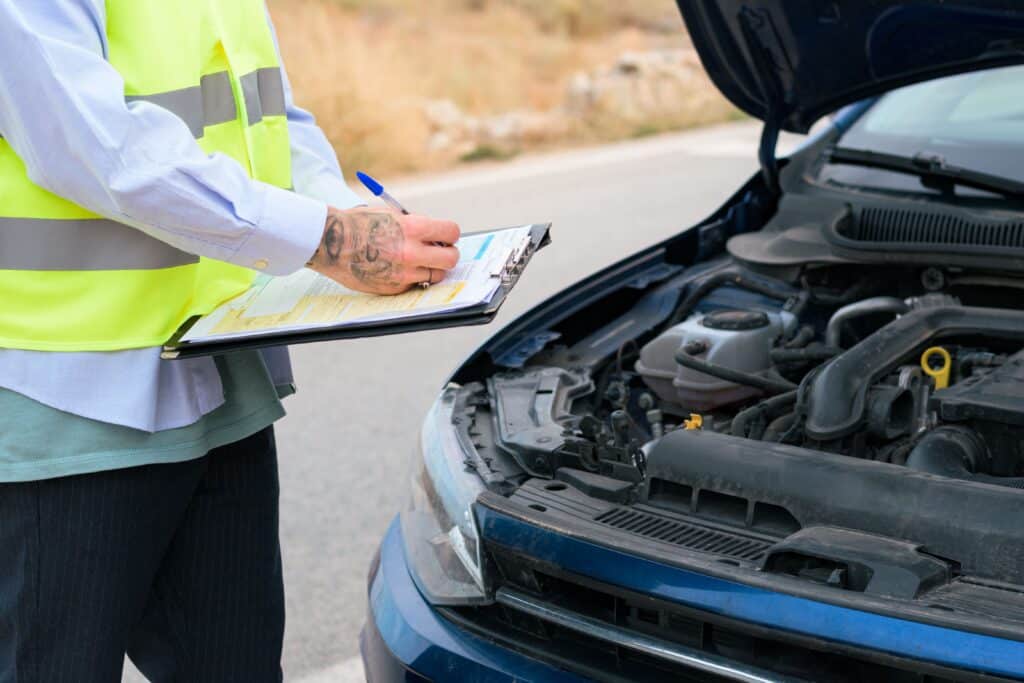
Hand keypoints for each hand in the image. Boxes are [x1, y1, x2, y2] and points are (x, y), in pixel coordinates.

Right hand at [308, 207, 460, 294]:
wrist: (331, 242)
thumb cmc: (360, 224)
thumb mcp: (391, 215)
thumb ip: (416, 225)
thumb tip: (437, 236)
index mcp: (413, 228)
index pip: (451, 232)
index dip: (450, 234)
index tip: (445, 236)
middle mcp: (411, 253)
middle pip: (451, 259)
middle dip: (448, 254)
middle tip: (440, 252)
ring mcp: (403, 273)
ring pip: (436, 275)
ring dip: (432, 269)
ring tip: (417, 261)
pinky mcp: (394, 288)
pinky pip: (415, 284)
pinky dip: (412, 278)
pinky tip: (398, 268)